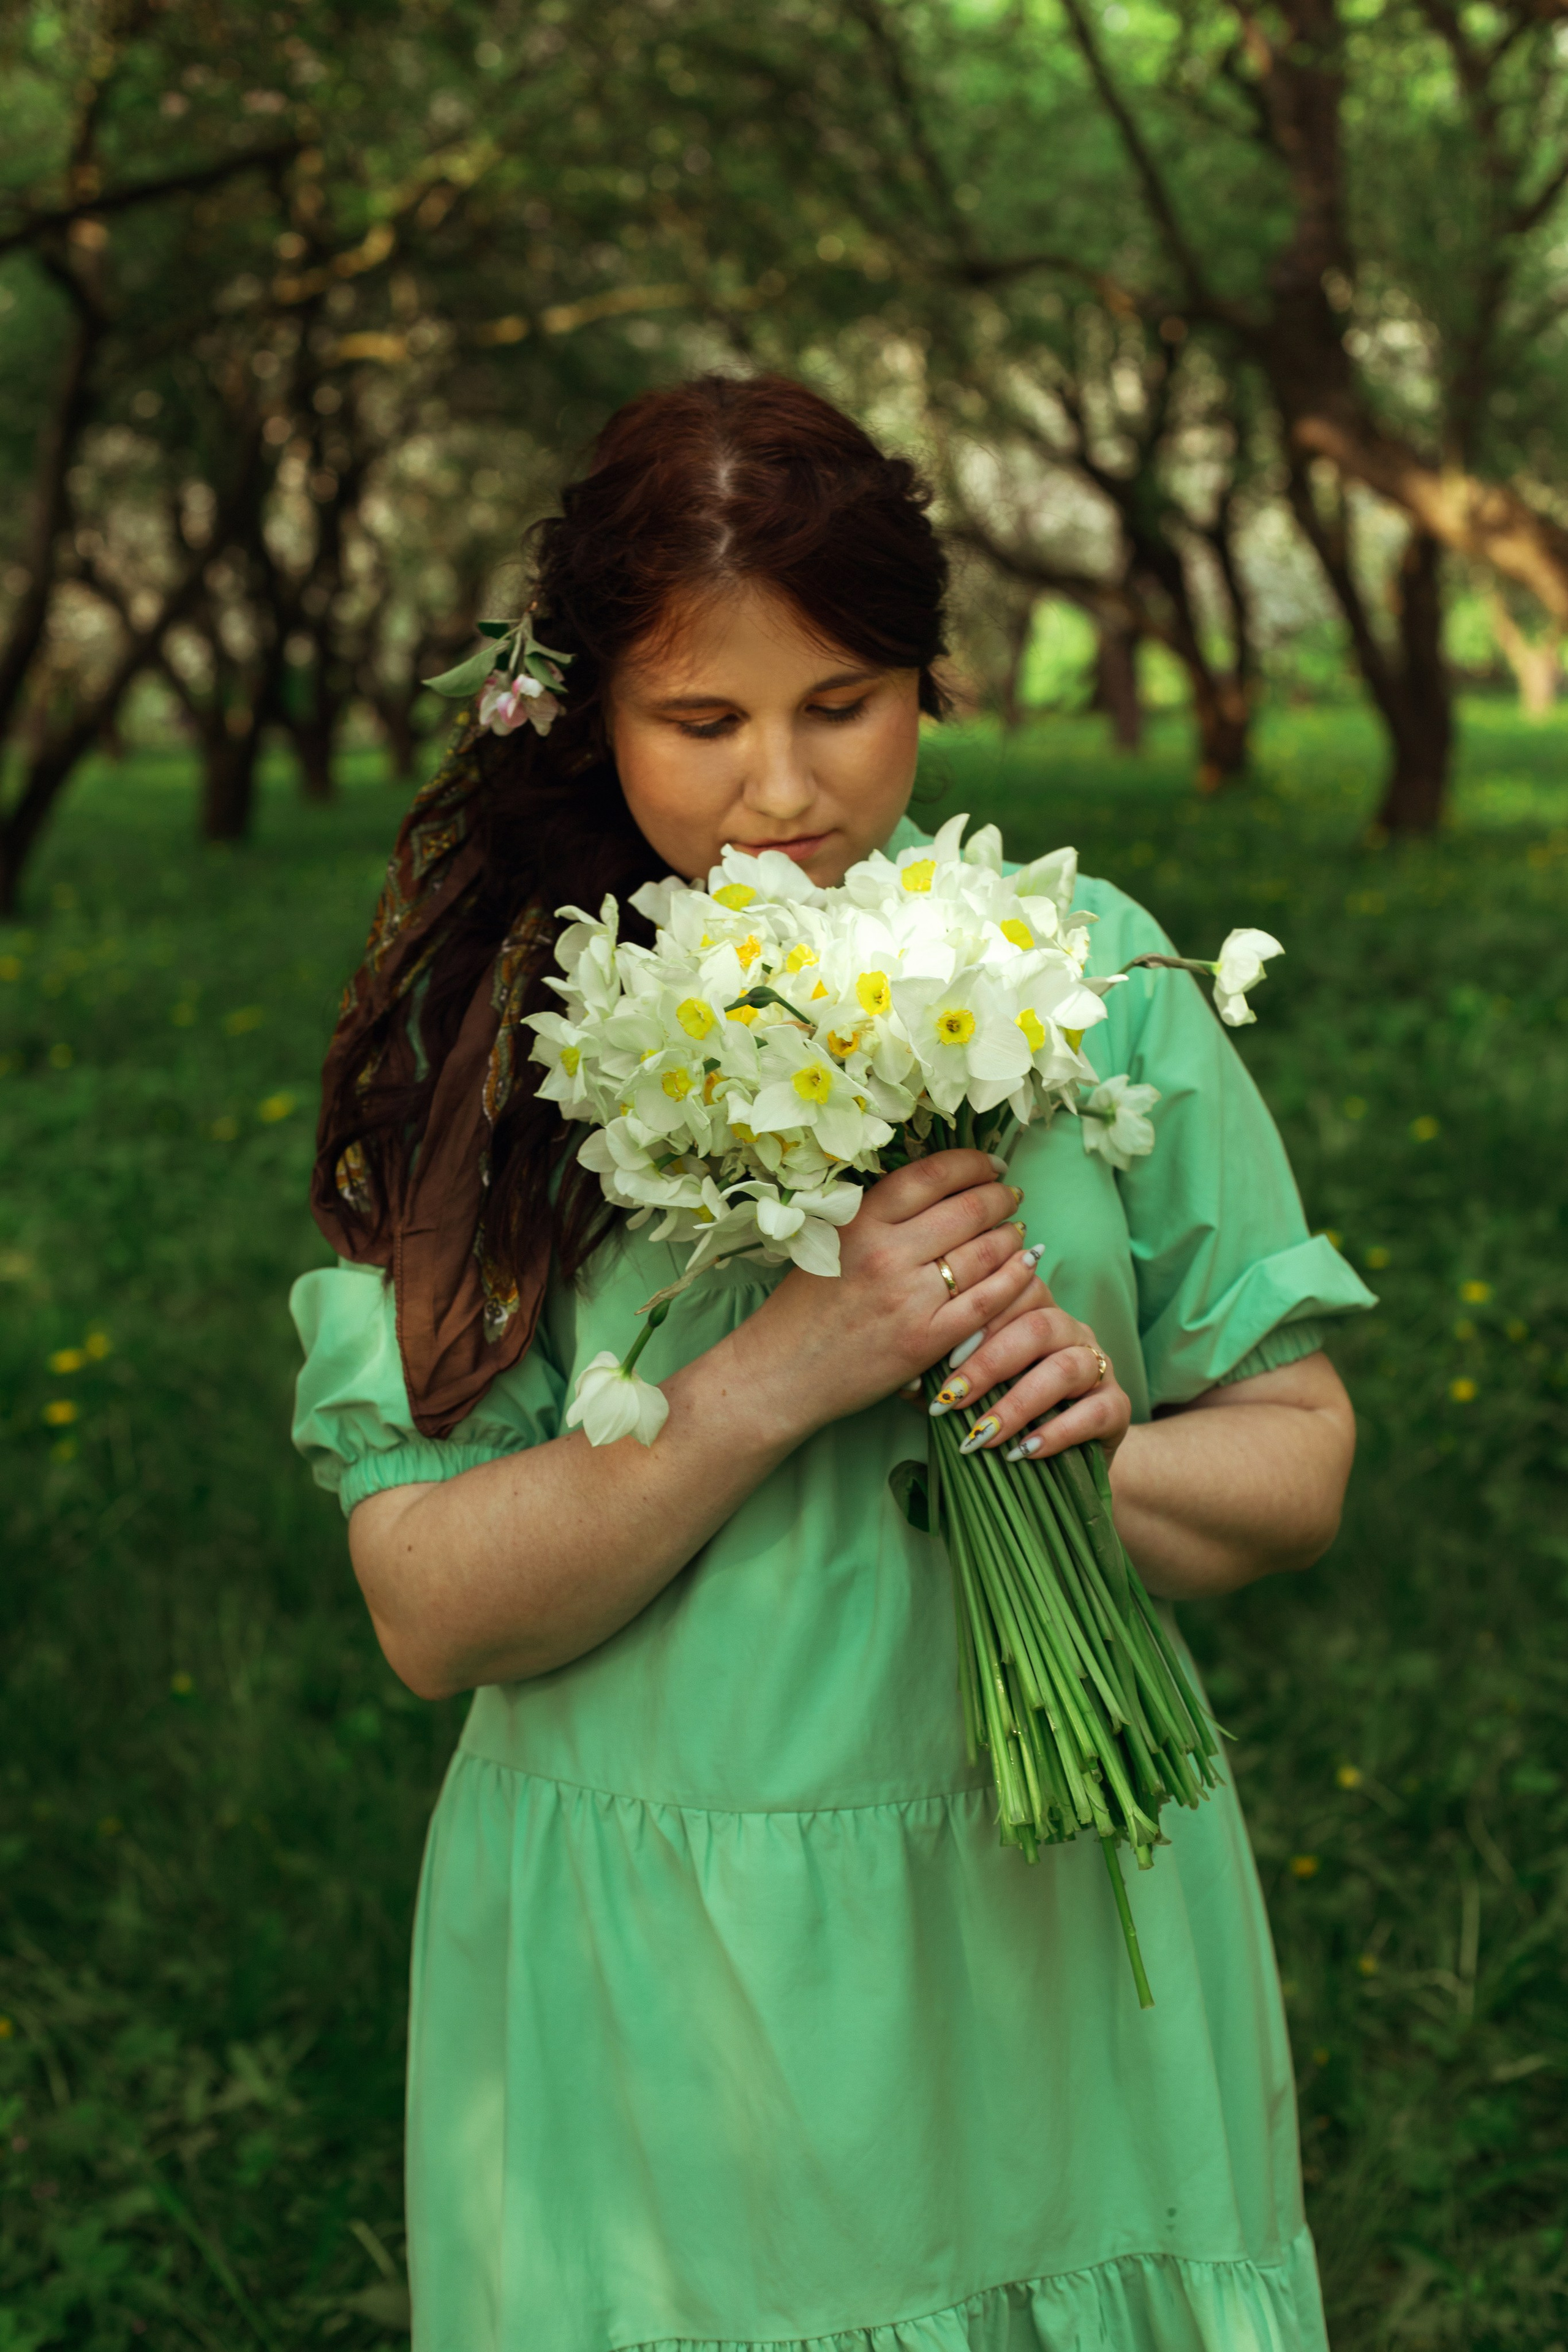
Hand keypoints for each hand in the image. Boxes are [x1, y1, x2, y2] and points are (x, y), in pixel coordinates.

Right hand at [732, 1149, 1036, 1443]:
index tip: (991, 1164)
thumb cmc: (804, 1307)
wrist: (782, 1372)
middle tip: (1011, 1194)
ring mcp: (910, 1299)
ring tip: (1018, 1229)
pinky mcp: (926, 1340)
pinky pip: (989, 1301)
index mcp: (861, 1221)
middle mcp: (887, 1254)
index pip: (933, 1174)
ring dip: (1012, 1235)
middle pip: (968, 1209)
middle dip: (1001, 1196)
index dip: (974, 1163)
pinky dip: (1015, 1279)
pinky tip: (1027, 1266)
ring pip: (985, 1252)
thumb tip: (941, 1187)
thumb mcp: (830, 1241)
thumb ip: (879, 1215)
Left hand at [927, 1279, 1131, 1465]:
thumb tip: (904, 1381)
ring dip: (1018, 1402)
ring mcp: (1099, 1366)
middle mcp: (1071, 1330)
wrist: (1062, 1461)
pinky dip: (1057, 1432)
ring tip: (982, 1435)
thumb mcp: (971, 1393)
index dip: (979, 1320)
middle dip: (989, 1364)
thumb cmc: (1004, 1413)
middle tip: (952, 1399)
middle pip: (1038, 1326)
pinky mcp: (1118, 1407)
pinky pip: (1095, 1411)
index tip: (943, 1358)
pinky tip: (1024, 1451)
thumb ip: (942, 1379)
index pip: (1014, 1291)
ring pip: (1065, 1367)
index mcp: (1036, 1311)